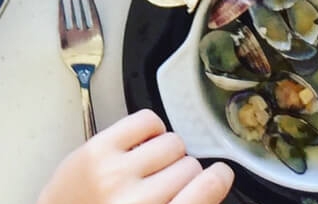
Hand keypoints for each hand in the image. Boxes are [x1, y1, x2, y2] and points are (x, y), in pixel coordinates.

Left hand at [35, 111, 232, 203]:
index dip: (217, 180)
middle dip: (183, 172)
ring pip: (172, 142)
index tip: (220, 175)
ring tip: (150, 165)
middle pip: (190, 167)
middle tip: (164, 182)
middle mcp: (137, 202)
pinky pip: (147, 121)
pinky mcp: (97, 149)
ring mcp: (115, 173)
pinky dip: (151, 130)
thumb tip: (207, 182)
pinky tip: (140, 145)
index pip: (203, 193)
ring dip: (166, 152)